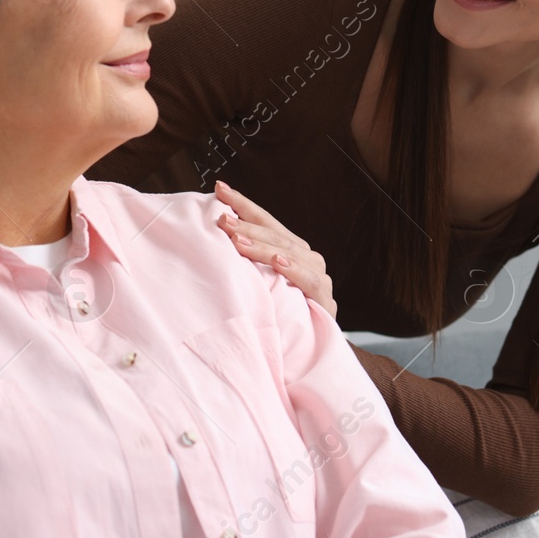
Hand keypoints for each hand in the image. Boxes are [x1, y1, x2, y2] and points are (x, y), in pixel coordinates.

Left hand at [214, 180, 335, 319]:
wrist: (310, 349)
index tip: (219, 189)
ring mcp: (318, 275)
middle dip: (246, 225)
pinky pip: (309, 280)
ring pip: (288, 253)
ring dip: (262, 245)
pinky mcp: (325, 298)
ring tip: (238, 239)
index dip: (243, 204)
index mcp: (290, 248)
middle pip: (274, 235)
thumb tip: (214, 237)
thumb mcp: (261, 283)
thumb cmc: (281, 312)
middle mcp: (306, 256)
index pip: (265, 221)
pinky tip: (278, 262)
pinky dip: (293, 269)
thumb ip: (248, 262)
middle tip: (221, 219)